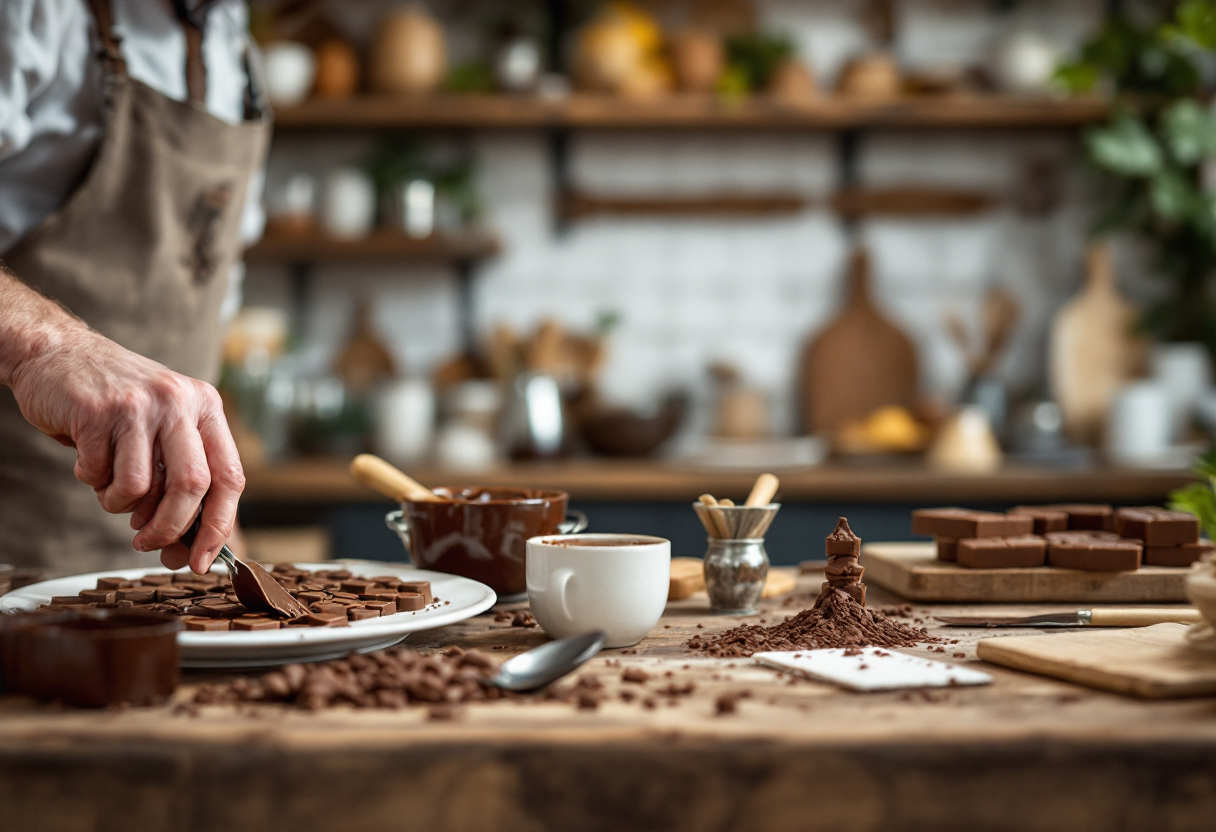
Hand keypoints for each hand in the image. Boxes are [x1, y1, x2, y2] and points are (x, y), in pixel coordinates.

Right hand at [7, 327, 243, 573]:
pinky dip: (92, 481)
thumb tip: (186, 549)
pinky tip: (89, 461)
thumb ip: (180, 479)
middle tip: (146, 543)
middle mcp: (181, 401)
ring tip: (111, 488)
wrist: (60, 353)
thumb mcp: (166, 428)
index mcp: (207, 407)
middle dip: (169, 528)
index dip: (218, 527)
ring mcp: (140, 405)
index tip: (201, 560)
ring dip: (120, 505)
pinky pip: (100, 474)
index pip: (230, 478)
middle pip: (192, 486)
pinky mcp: (98, 411)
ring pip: (141, 486)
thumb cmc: (118, 403)